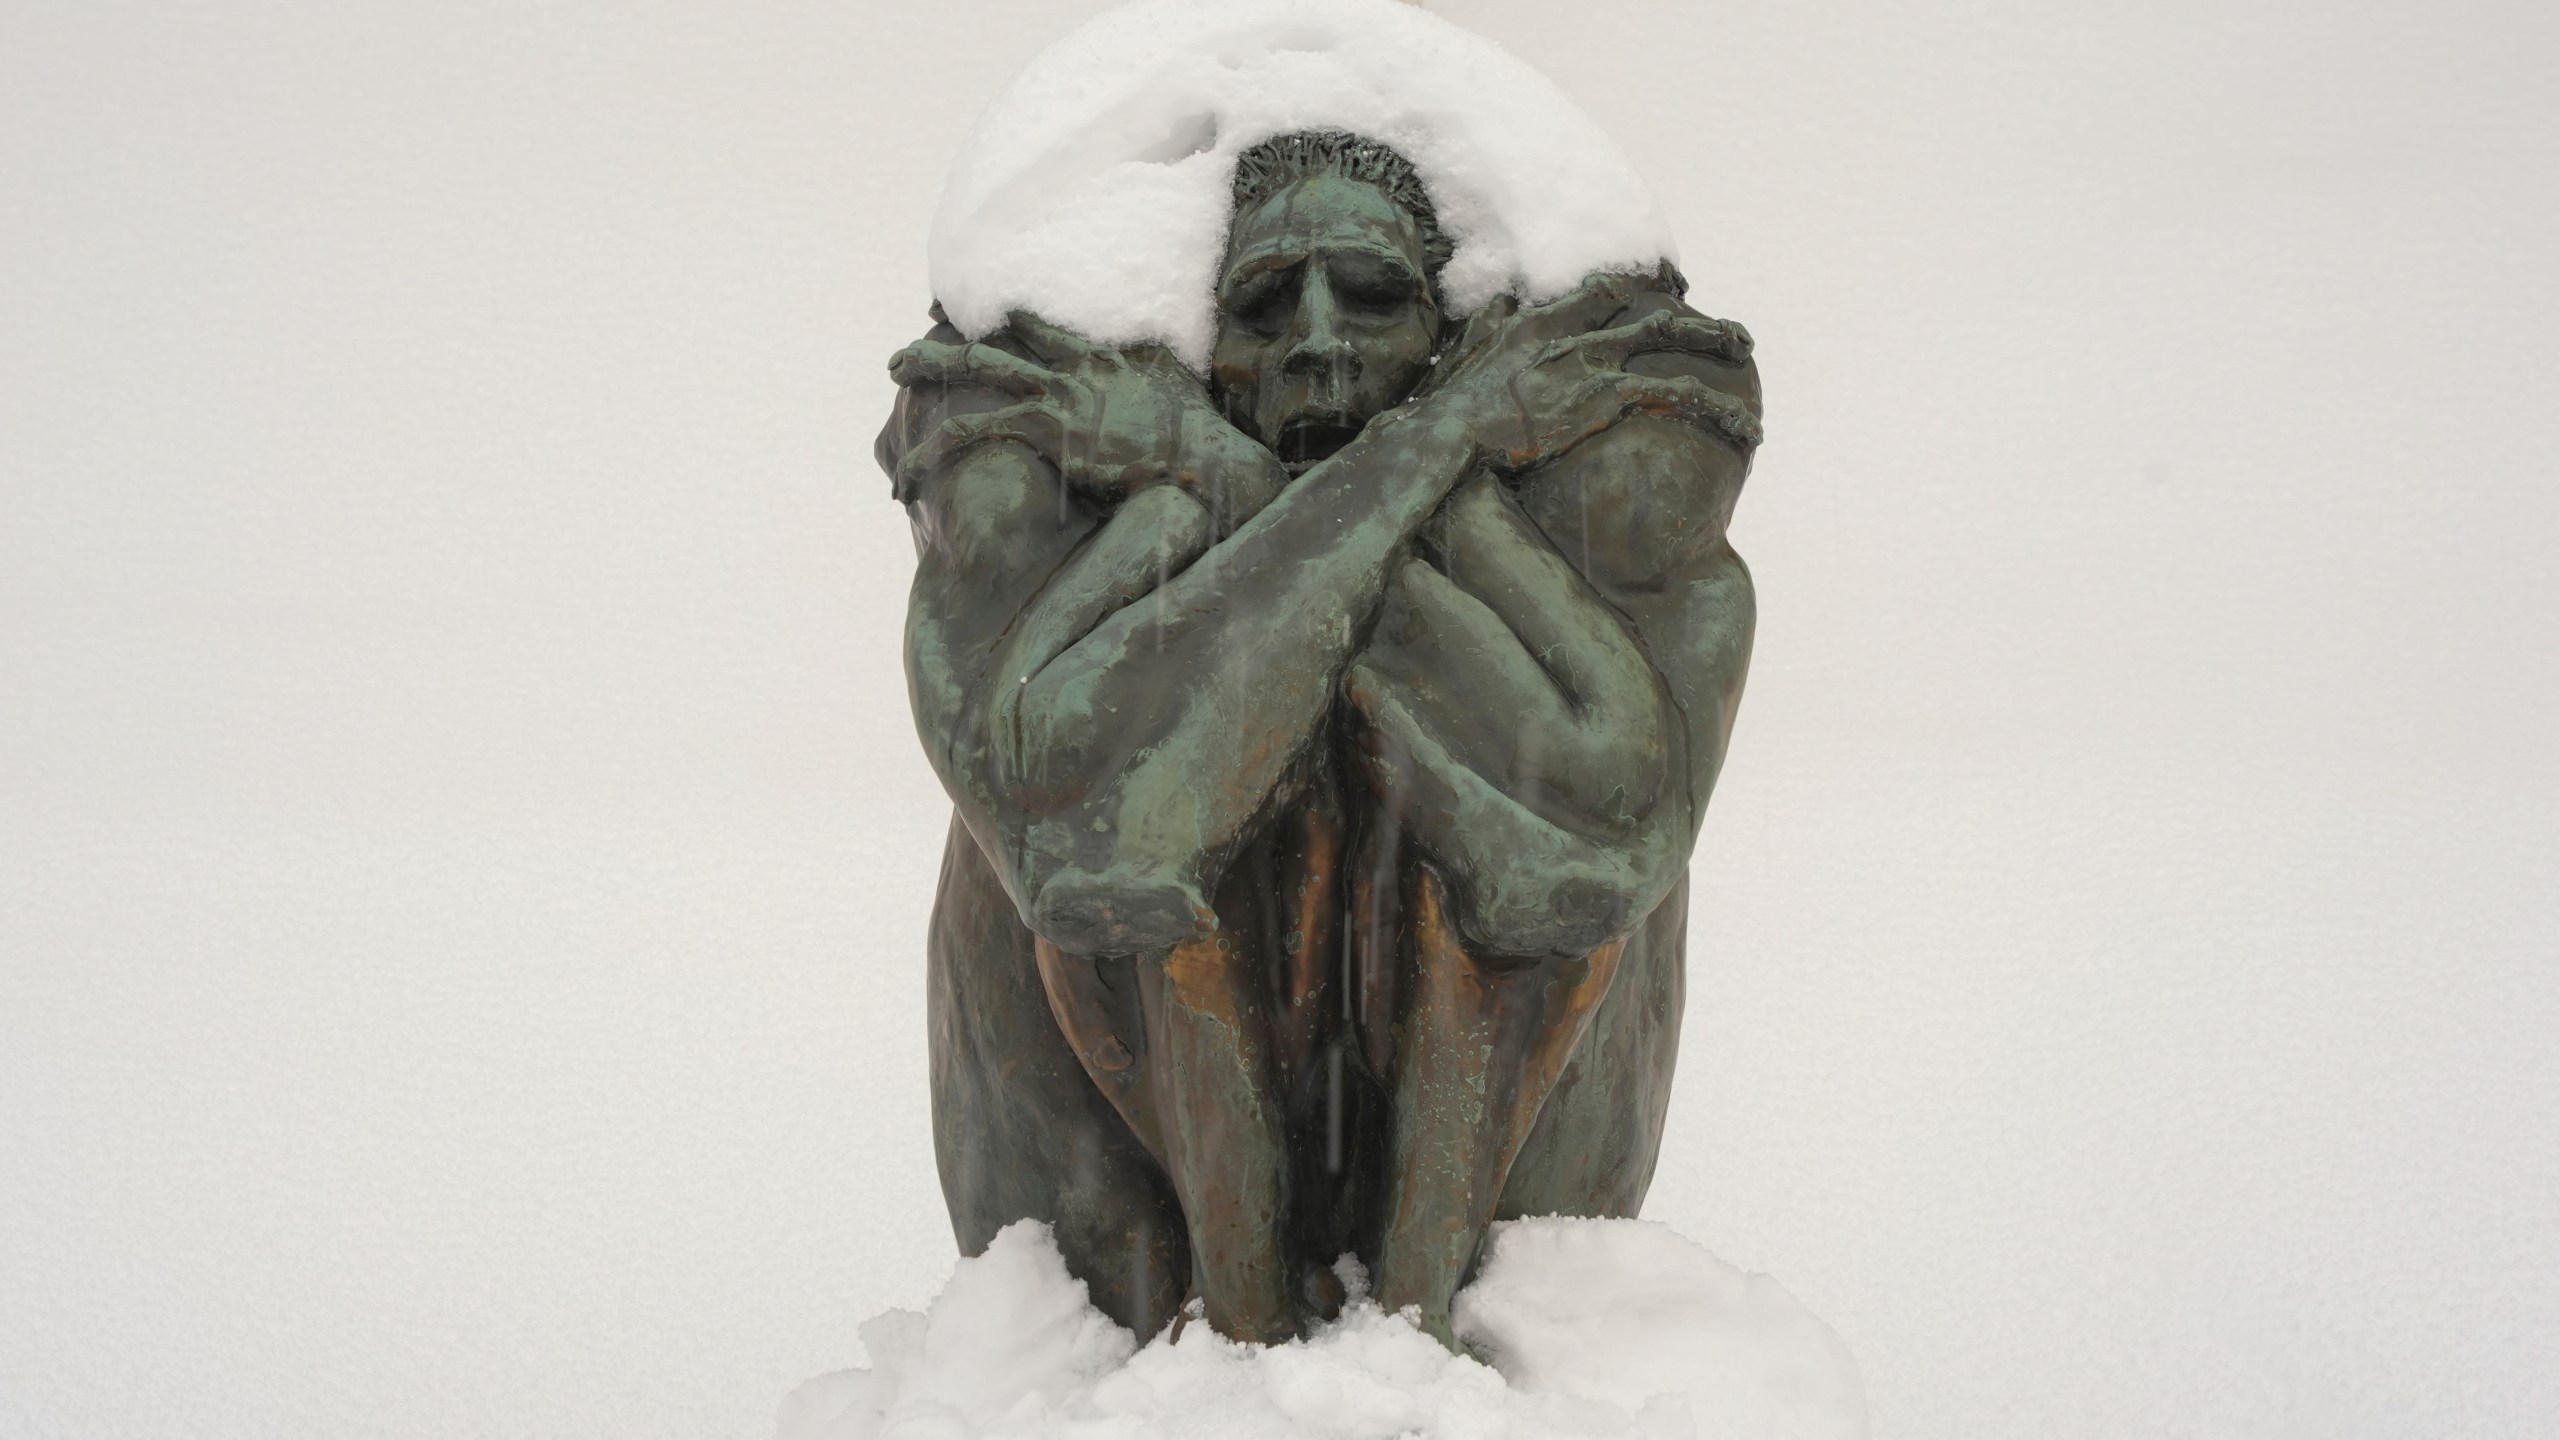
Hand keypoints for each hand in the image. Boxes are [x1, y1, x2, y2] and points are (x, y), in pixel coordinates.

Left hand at [888, 313, 1284, 529]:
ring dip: (926, 371)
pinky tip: (907, 475)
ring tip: (893, 382)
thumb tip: (1147, 358)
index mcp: (1098, 354)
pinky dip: (932, 450)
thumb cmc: (1196, 431)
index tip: (957, 323)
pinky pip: (973, 431)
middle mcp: (1071, 365)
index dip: (997, 322)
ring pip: (974, 371)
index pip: (1034, 325)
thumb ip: (1145, 364)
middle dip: (940, 346)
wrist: (1202, 455)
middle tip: (901, 357)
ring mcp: (1057, 394)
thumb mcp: (1170, 383)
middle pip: (992, 341)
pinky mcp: (1049, 428)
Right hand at [1415, 273, 1761, 472]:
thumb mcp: (1466, 354)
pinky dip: (1717, 406)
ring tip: (1747, 354)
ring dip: (1716, 344)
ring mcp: (1589, 362)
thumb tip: (1497, 302)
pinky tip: (1745, 426)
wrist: (1445, 437)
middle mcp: (1570, 333)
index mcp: (1539, 321)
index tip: (1673, 292)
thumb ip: (1487, 323)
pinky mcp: (1602, 396)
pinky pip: (1675, 394)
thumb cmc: (1448, 408)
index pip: (1604, 290)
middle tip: (1736, 334)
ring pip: (1671, 342)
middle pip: (1650, 312)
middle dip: (1698, 322)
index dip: (1644, 288)